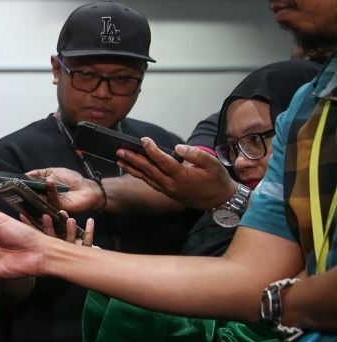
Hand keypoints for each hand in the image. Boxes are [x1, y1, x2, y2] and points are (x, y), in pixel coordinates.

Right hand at [23, 211, 94, 246]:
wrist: (79, 265)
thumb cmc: (63, 252)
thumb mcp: (49, 241)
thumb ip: (36, 230)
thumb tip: (22, 217)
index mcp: (50, 245)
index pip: (39, 234)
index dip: (31, 226)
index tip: (25, 216)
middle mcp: (60, 247)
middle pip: (53, 237)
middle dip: (49, 226)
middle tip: (46, 216)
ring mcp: (72, 248)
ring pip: (71, 240)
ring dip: (70, 229)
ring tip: (70, 220)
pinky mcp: (84, 249)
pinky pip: (88, 241)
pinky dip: (89, 231)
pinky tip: (90, 220)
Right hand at [26, 167, 103, 213]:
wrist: (88, 188)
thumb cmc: (73, 180)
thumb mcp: (54, 171)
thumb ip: (40, 173)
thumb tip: (26, 174)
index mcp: (43, 190)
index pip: (30, 190)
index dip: (24, 187)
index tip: (17, 183)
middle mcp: (45, 198)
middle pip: (33, 197)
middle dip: (28, 191)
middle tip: (21, 186)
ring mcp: (51, 203)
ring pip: (41, 199)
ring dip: (39, 190)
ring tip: (36, 182)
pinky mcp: (59, 207)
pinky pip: (52, 200)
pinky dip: (51, 191)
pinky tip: (50, 182)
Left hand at [118, 140, 236, 209]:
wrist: (221, 201)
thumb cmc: (217, 180)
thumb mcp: (213, 164)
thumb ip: (195, 154)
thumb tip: (178, 147)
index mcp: (183, 176)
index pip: (163, 161)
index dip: (152, 150)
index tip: (143, 139)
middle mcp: (172, 185)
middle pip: (149, 170)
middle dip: (133, 159)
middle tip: (120, 150)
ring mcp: (168, 190)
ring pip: (146, 178)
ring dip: (132, 168)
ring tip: (119, 159)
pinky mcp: (167, 192)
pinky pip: (150, 183)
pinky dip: (140, 175)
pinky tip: (132, 169)